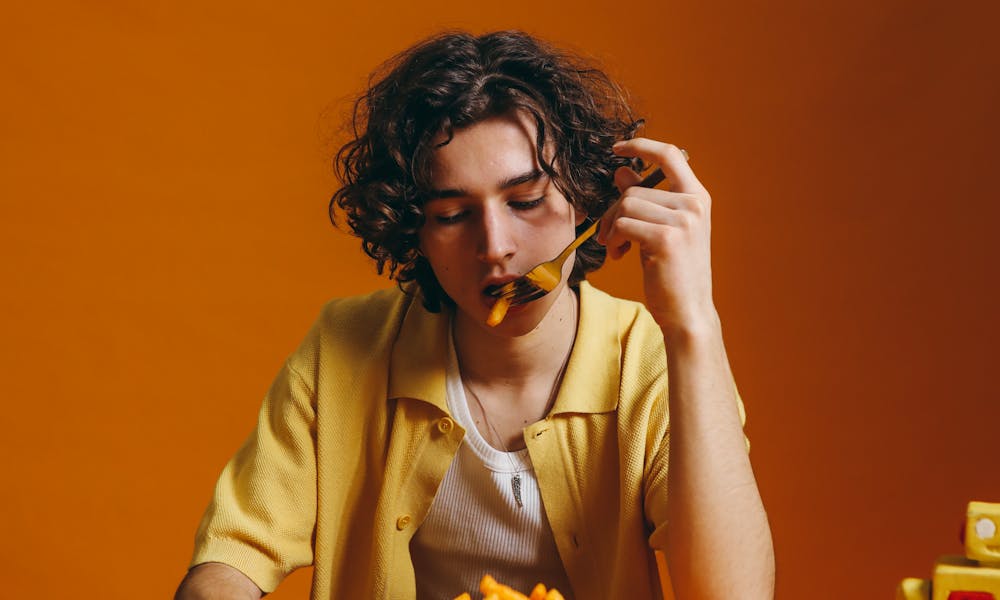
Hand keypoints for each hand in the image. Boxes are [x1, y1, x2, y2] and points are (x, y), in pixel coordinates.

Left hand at [597, 138, 716, 335]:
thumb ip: (644, 199)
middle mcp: (694, 204)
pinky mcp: (666, 238)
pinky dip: (612, 240)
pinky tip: (618, 256)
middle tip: (609, 236)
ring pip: (625, 205)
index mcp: (698, 197)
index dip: (642, 145)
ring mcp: (683, 220)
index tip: (617, 148)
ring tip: (615, 247)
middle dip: (612, 212)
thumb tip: (621, 170)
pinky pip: (623, 225)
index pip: (671, 155)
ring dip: (610, 227)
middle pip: (634, 189)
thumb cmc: (674, 273)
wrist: (687, 312)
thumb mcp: (661, 229)